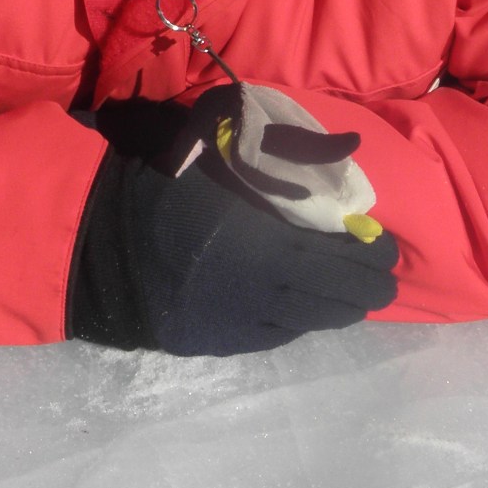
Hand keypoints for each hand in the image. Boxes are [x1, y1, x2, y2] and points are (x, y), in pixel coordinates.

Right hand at [69, 96, 398, 355]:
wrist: (98, 240)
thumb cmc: (164, 184)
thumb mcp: (223, 152)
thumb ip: (283, 152)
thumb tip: (349, 146)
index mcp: (271, 245)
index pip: (346, 260)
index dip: (375, 258)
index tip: (390, 249)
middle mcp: (266, 292)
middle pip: (337, 300)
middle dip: (366, 289)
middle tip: (382, 278)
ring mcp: (241, 322)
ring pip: (309, 323)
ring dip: (335, 309)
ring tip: (351, 298)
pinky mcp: (218, 341)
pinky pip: (273, 334)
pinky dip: (296, 322)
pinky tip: (302, 311)